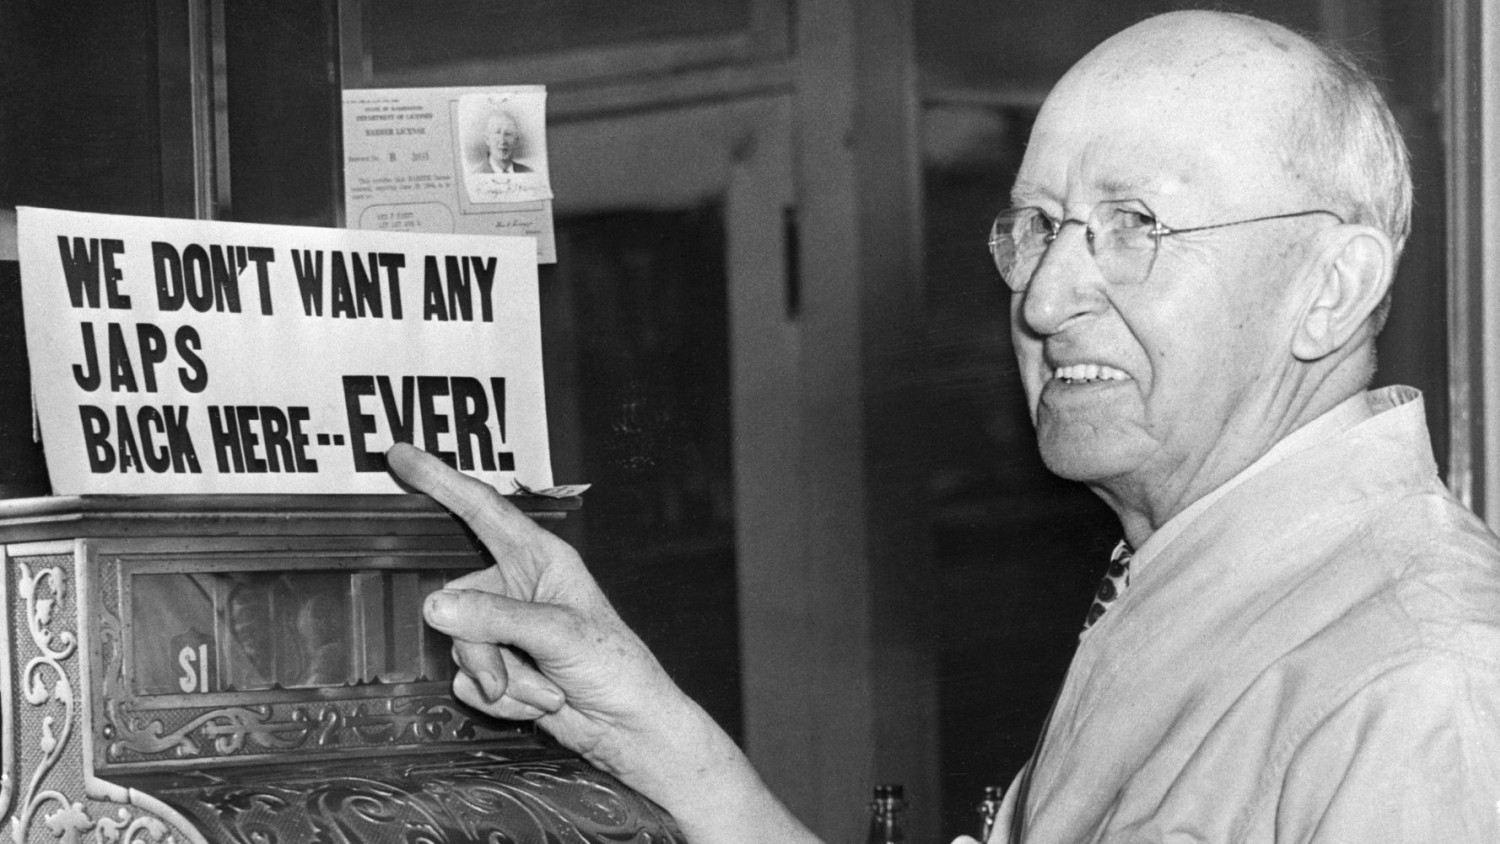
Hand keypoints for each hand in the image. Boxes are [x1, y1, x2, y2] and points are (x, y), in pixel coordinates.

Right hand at [388, 444, 819, 842]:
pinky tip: (538, 702)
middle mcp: (517, 587)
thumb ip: (496, 618)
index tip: (400, 455)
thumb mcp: (560, 632)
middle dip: (488, 650)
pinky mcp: (497, 669)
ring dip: (504, 681)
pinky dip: (502, 702)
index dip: (439, 481)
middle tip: (528, 669)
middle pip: (458, 603)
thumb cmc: (615, 666)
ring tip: (548, 688)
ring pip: (460, 649)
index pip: (480, 510)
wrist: (627, 728)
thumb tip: (436, 607)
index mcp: (540, 557)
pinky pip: (466, 683)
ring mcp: (504, 630)